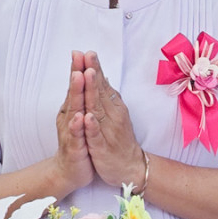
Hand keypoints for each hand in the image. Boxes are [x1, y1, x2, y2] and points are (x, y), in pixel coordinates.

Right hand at [47, 54, 93, 196]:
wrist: (70, 170)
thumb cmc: (78, 141)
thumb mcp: (82, 117)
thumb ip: (82, 99)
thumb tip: (86, 78)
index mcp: (73, 109)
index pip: (77, 86)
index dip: (79, 69)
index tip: (83, 51)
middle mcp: (69, 116)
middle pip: (74, 92)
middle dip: (76, 74)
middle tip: (78, 56)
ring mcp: (70, 131)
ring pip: (74, 109)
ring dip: (76, 93)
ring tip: (78, 77)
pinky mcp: (74, 147)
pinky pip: (75, 135)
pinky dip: (77, 125)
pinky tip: (80, 117)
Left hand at [80, 54, 150, 189]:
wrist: (130, 167)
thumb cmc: (119, 139)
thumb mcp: (114, 114)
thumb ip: (106, 96)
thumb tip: (102, 76)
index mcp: (113, 107)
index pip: (102, 84)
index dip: (95, 68)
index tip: (87, 52)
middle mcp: (112, 115)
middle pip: (100, 91)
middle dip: (93, 73)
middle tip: (88, 55)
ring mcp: (108, 131)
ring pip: (98, 109)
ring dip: (93, 91)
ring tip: (88, 75)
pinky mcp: (103, 147)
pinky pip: (97, 136)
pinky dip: (92, 126)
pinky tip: (88, 117)